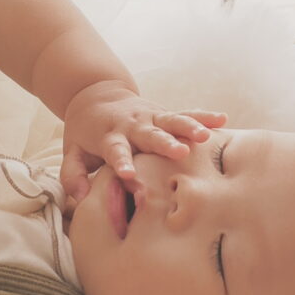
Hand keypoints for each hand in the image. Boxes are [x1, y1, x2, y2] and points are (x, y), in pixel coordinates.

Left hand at [59, 79, 224, 207]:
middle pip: (149, 135)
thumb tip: (80, 199)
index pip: (115, 150)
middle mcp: (132, 125)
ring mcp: (150, 117)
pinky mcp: (163, 113)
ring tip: (205, 137)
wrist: (95, 95)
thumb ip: (72, 176)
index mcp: (109, 136)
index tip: (129, 174)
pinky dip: (203, 116)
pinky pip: (185, 113)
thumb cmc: (86, 132)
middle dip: (164, 143)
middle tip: (179, 152)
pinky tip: (222, 119)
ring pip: (171, 122)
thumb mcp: (71, 152)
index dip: (122, 161)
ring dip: (188, 128)